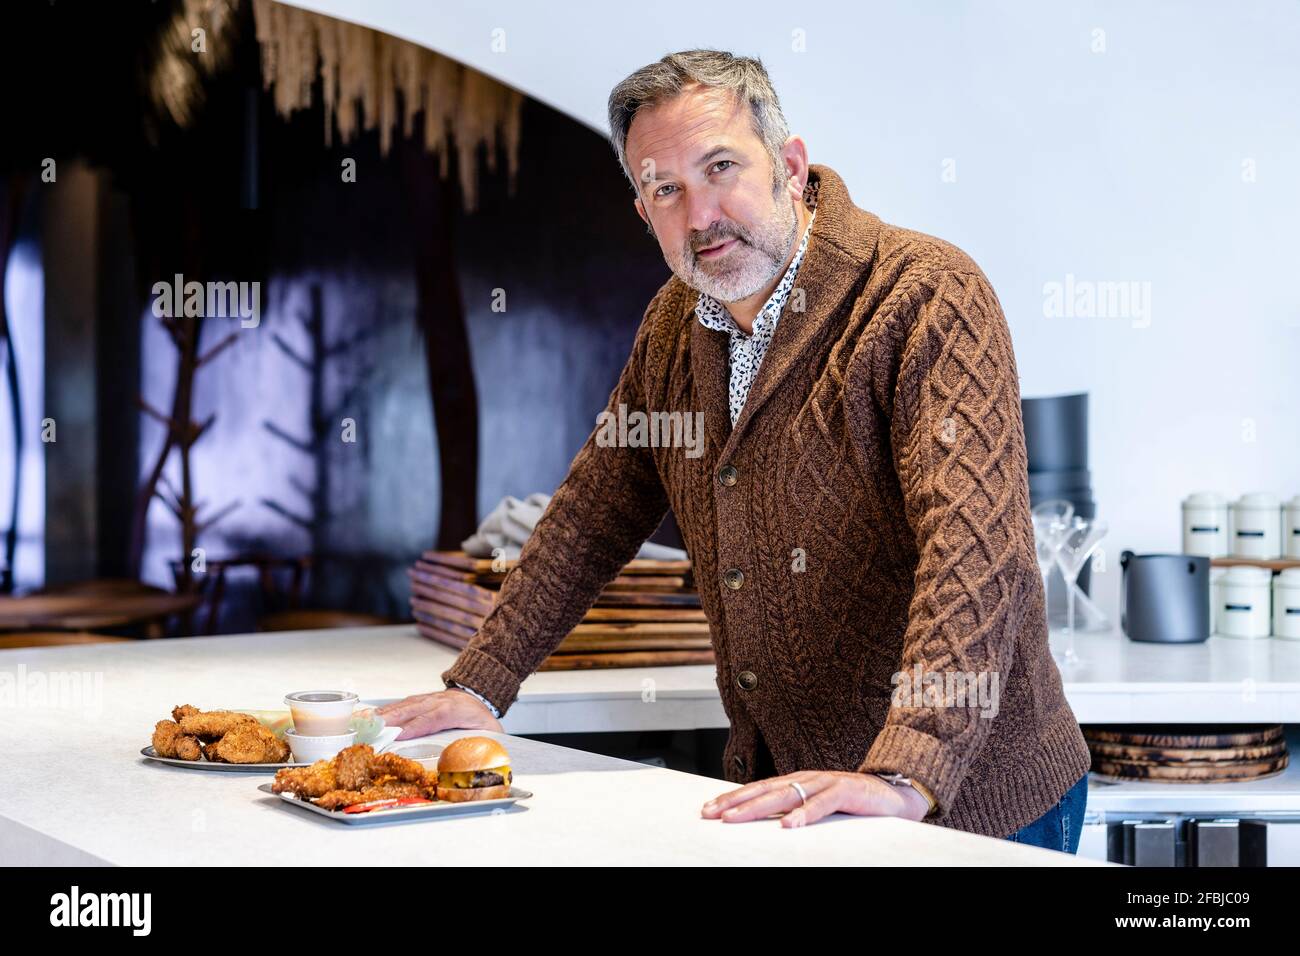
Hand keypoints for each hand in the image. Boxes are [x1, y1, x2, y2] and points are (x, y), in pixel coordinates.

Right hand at [375, 689, 503, 738]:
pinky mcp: (418, 700)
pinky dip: (383, 711)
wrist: (477, 692)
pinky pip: (399, 705)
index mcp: (455, 710)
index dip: (416, 726)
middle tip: (374, 731)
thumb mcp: (490, 730)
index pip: (433, 718)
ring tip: (365, 723)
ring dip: (383, 715)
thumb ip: (484, 744)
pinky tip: (370, 717)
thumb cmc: (480, 716)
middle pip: (412, 710)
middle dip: (392, 720)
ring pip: (403, 706)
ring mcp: (426, 699)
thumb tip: (479, 765)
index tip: (400, 735)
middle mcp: (437, 702)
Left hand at [700, 771, 930, 827]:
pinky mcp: (846, 791)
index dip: (732, 799)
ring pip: (786, 795)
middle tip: (711, 815)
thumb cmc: (853, 803)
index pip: (758, 790)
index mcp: (797, 782)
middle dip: (735, 803)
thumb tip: (765, 824)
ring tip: (735, 819)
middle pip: (764, 790)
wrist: (896, 793)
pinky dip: (804, 814)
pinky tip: (788, 826)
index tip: (707, 810)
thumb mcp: (817, 807)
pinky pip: (822, 804)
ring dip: (758, 807)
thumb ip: (793, 811)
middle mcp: (807, 779)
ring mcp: (825, 783)